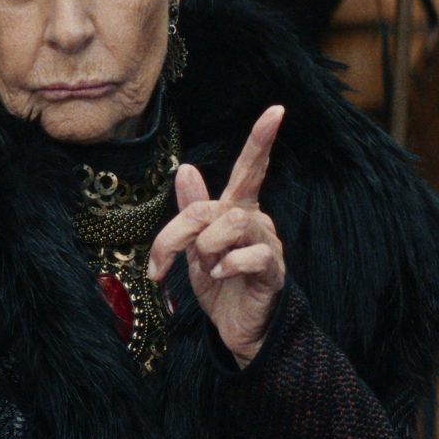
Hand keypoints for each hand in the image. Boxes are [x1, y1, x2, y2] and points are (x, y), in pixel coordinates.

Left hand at [149, 106, 286, 366]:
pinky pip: (249, 255)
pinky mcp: (272, 270)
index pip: (250, 168)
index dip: (261, 139)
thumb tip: (185, 167)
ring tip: (206, 267)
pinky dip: (226, 265)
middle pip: (215, 206)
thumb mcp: (195, 245)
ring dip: (207, 248)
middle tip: (161, 260)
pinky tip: (220, 275)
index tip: (277, 109)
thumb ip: (192, 209)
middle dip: (181, 230)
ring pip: (233, 225)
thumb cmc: (219, 284)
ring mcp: (267, 245)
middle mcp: (256, 221)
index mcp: (237, 209)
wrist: (236, 329)